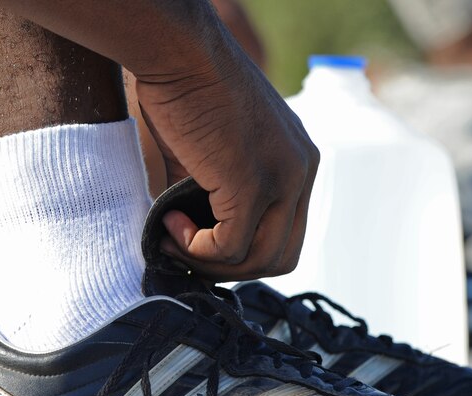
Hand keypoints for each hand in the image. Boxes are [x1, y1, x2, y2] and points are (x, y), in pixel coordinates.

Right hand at [0, 0, 317, 280]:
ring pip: (260, 259)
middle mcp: (302, 170)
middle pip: (282, 256)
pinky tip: (169, 222)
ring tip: (172, 237)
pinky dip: (195, 249)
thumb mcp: (214, 154)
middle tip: (187, 252)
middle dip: (232, 268)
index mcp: (299, 161)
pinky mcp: (253, 184)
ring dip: (210, 263)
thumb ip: (217, 199)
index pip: (288, 233)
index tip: (204, 243)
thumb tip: (197, 246)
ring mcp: (283, 178)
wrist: (176, 50)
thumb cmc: (185, 91)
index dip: (245, 252)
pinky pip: (230, 248)